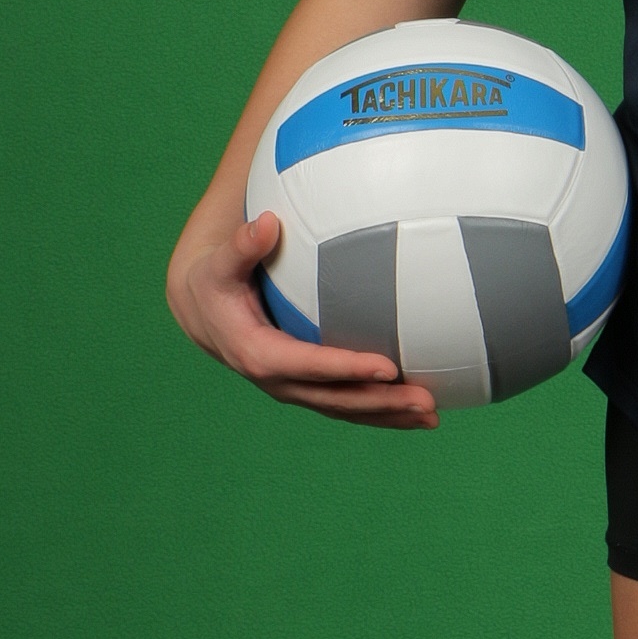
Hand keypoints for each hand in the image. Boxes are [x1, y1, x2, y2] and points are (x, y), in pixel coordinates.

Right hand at [165, 206, 438, 428]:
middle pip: (335, 398)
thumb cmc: (216, 280)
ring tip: (432, 415)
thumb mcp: (220, 264)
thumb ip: (243, 245)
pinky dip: (380, 410)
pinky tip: (417, 410)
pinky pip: (346, 404)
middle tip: (426, 401)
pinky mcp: (306, 387)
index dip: (348, 369)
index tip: (388, 367)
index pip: (309, 365)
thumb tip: (268, 223)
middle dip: (380, 402)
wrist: (205, 311)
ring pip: (345, 408)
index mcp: (257, 353)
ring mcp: (293, 388)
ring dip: (388, 415)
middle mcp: (278, 380)